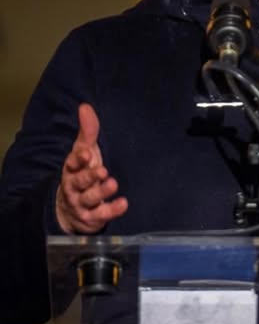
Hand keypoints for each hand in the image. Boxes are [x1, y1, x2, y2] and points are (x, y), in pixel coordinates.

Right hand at [56, 103, 127, 233]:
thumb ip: (87, 131)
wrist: (69, 208)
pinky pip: (101, 215)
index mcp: (72, 169)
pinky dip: (111, 210)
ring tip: (113, 184)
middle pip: (80, 181)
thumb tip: (85, 106)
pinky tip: (123, 204)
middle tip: (103, 171)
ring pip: (90, 198)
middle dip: (90, 176)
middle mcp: (74, 186)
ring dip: (101, 191)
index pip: (73, 163)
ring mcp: (82, 203)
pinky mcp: (91, 217)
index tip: (87, 153)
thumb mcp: (84, 151)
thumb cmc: (82, 172)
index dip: (79, 158)